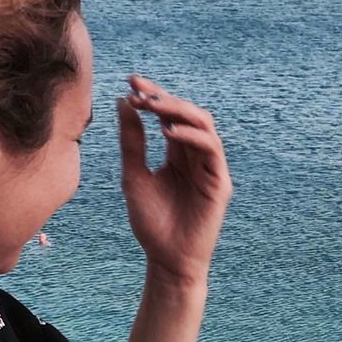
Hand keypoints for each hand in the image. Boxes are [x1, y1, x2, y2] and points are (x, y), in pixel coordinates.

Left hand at [116, 74, 232, 287]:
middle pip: (186, 114)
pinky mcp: (220, 181)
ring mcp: (210, 167)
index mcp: (176, 154)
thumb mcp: (133, 177)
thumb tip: (122, 103)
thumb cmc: (151, 223)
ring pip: (202, 124)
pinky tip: (168, 131)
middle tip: (139, 90)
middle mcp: (195, 155)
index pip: (168, 116)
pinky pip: (210, 148)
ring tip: (152, 105)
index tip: (130, 82)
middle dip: (163, 98)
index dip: (153, 96)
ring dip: (177, 111)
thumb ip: (131, 142)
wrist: (166, 260)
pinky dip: (190, 135)